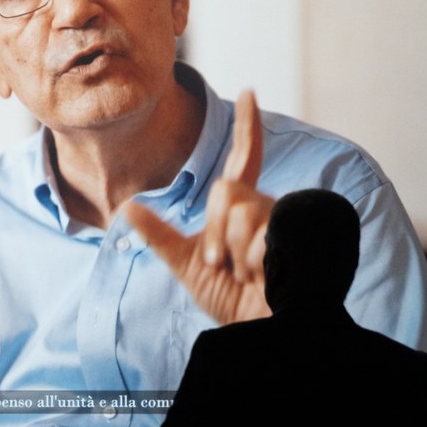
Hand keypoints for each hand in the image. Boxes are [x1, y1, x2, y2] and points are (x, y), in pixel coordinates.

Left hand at [124, 90, 273, 324]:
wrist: (261, 335)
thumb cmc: (235, 303)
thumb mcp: (188, 266)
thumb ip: (159, 236)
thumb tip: (124, 209)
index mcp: (242, 210)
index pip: (243, 160)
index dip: (247, 127)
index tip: (248, 92)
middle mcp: (267, 208)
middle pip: (227, 191)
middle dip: (216, 234)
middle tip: (224, 265)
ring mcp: (286, 222)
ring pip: (242, 211)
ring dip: (234, 253)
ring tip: (251, 275)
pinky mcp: (302, 238)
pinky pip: (263, 235)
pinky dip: (255, 263)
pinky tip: (269, 279)